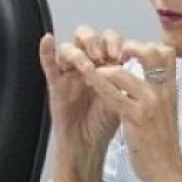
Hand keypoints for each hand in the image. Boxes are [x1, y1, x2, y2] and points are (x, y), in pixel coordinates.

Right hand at [40, 26, 124, 153]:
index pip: (108, 40)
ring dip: (78, 52)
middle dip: (95, 41)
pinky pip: (48, 63)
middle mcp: (86, 65)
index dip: (115, 42)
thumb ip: (125, 81)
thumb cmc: (104, 124)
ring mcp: (69, 73)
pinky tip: (48, 40)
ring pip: (68, 48)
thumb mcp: (122, 98)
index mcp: (105, 65)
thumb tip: (135, 62)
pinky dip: (46, 50)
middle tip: (104, 56)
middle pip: (86, 37)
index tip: (123, 54)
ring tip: (88, 66)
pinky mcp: (55, 84)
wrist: (89, 145)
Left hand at [87, 41, 181, 181]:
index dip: (148, 44)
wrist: (166, 170)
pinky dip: (98, 83)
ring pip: (124, 73)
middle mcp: (163, 92)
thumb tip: (148, 75)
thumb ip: (158, 91)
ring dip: (104, 69)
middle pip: (151, 53)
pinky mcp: (135, 117)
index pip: (167, 53)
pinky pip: (113, 94)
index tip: (131, 49)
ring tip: (93, 69)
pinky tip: (88, 79)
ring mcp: (150, 104)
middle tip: (113, 53)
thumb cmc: (161, 142)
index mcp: (170, 89)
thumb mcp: (166, 110)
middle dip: (128, 46)